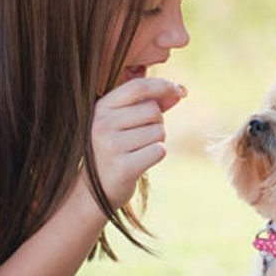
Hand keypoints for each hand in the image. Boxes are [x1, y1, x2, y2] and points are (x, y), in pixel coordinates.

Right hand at [89, 78, 185, 209]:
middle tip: (141, 138)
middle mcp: (103, 124)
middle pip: (153, 110)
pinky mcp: (123, 167)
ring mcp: (111, 146)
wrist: (95, 189)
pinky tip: (140, 161)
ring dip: (156, 141)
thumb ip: (149, 103)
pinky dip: (156, 155)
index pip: (138, 87)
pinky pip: (159, 150)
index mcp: (101, 108)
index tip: (179, 90)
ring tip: (137, 150)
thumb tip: (180, 91)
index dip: (163, 86)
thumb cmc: (115, 149)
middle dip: (157, 122)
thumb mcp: (124, 121)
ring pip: (159, 131)